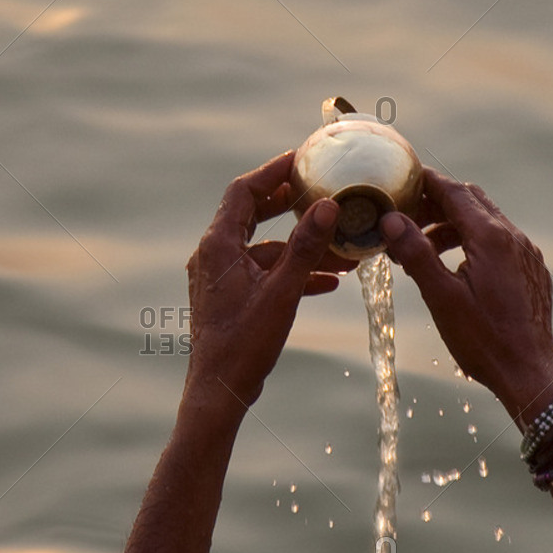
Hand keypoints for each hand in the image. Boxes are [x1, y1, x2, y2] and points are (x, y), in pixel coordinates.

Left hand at [184, 151, 355, 408]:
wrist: (219, 391)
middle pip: (251, 214)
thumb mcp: (282, 293)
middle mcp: (213, 256)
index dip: (273, 172)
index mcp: (219, 246)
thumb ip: (306, 248)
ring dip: (299, 247)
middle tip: (318, 192)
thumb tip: (327, 207)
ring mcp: (219, 278)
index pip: (244, 191)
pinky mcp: (228, 299)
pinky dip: (291, 272)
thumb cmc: (244, 346)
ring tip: (338, 248)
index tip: (301, 160)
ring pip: (263, 249)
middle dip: (288, 205)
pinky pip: (262, 274)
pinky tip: (326, 281)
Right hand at [379, 169, 552, 416]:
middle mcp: (514, 238)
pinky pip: (501, 243)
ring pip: (487, 222)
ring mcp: (527, 254)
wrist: (528, 374)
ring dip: (454, 227)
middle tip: (408, 221)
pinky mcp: (532, 271)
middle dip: (437, 205)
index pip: (454, 192)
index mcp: (491, 238)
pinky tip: (458, 268)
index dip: (426, 183)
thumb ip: (416, 254)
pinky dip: (475, 243)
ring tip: (425, 251)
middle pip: (471, 201)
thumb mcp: (441, 298)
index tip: (403, 182)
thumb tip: (391, 221)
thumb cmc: (484, 341)